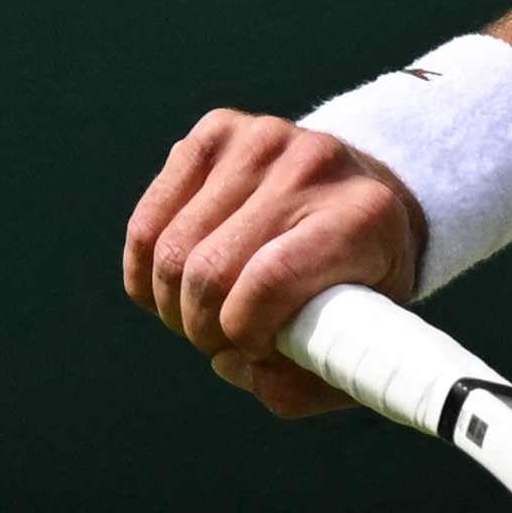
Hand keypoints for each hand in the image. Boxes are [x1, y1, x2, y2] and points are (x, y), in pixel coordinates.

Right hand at [119, 111, 421, 419]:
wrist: (365, 190)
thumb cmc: (362, 278)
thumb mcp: (363, 338)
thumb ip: (306, 381)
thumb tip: (230, 365)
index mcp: (362, 217)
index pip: (269, 281)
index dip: (243, 333)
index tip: (255, 349)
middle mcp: (312, 165)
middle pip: (209, 270)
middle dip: (201, 327)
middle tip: (222, 339)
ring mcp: (260, 139)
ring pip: (169, 251)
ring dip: (172, 304)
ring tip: (204, 313)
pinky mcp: (215, 132)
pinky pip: (148, 223)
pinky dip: (146, 271)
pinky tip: (175, 285)